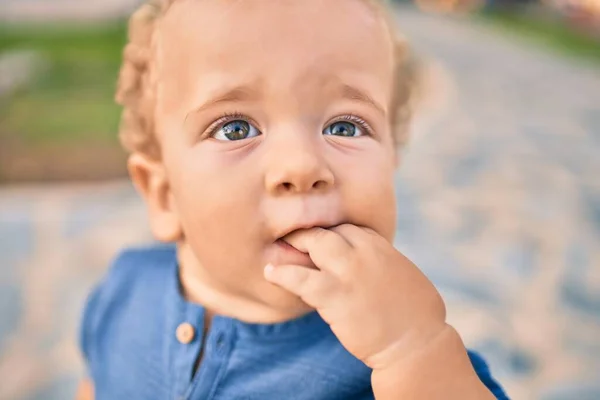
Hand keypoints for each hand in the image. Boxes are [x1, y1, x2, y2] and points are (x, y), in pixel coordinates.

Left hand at [264, 224, 446, 369]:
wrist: (416, 343)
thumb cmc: (418, 315)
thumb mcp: (403, 273)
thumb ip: (382, 260)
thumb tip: (370, 261)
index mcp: (380, 245)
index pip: (346, 228)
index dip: (330, 234)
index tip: (318, 243)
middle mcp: (364, 251)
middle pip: (327, 231)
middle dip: (308, 235)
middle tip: (292, 241)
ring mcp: (348, 270)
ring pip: (313, 243)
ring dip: (294, 245)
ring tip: (277, 251)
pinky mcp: (334, 294)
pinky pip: (299, 278)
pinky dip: (281, 273)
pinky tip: (270, 272)